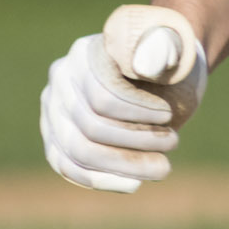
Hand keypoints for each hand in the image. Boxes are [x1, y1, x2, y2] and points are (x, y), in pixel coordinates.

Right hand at [39, 5, 208, 193]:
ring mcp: (54, 110)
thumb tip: (150, 64)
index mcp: (85, 53)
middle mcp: (61, 80)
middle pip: (89, 126)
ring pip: (77, 150)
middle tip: (173, 143)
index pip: (102, 96)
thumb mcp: (175, 45)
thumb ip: (164, 46)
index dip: (137, 112)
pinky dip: (100, 178)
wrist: (160, 68)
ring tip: (162, 167)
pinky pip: (67, 165)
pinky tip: (133, 184)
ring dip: (122, 165)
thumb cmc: (170, 55)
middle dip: (135, 140)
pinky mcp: (56, 137)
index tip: (169, 116)